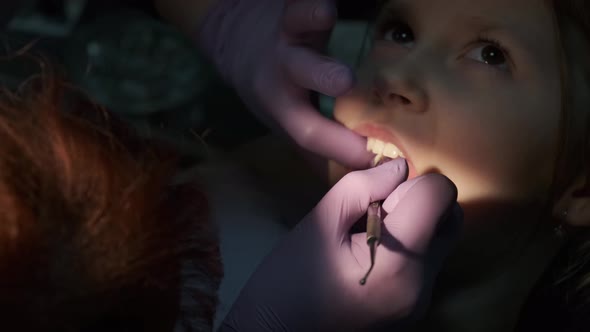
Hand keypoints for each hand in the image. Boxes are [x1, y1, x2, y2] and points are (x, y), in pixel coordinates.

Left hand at [197, 0, 372, 168]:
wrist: (235, 39)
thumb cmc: (270, 87)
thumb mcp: (285, 118)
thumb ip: (317, 143)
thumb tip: (355, 175)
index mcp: (284, 106)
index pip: (310, 131)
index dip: (337, 145)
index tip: (370, 156)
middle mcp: (284, 72)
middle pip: (301, 76)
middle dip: (322, 77)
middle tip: (345, 81)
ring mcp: (288, 34)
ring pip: (295, 24)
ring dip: (310, 18)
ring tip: (326, 13)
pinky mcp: (292, 8)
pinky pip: (301, 1)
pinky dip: (313, 1)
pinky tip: (327, 1)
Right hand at [220, 159, 462, 330]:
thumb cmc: (288, 279)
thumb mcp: (319, 222)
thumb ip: (362, 186)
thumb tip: (399, 168)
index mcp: (401, 262)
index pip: (441, 196)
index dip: (412, 183)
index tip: (377, 199)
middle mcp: (423, 286)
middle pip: (450, 219)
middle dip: (419, 203)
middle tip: (374, 213)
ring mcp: (420, 304)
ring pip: (440, 242)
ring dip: (414, 226)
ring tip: (369, 237)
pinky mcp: (412, 312)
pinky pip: (425, 265)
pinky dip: (408, 249)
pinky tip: (370, 257)